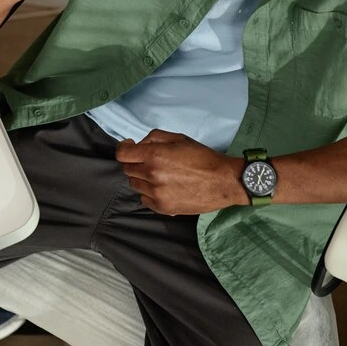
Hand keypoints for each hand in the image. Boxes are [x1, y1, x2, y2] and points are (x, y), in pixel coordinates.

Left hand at [117, 129, 246, 214]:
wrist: (224, 182)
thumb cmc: (203, 157)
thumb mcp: (179, 138)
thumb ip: (154, 137)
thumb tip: (139, 144)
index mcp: (154, 155)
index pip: (122, 154)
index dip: (123, 148)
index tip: (129, 147)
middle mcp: (152, 174)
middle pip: (127, 169)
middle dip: (135, 163)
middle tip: (149, 161)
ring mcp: (156, 193)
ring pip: (134, 185)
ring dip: (142, 178)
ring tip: (159, 175)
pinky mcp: (162, 208)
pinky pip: (144, 199)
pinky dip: (149, 193)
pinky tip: (163, 188)